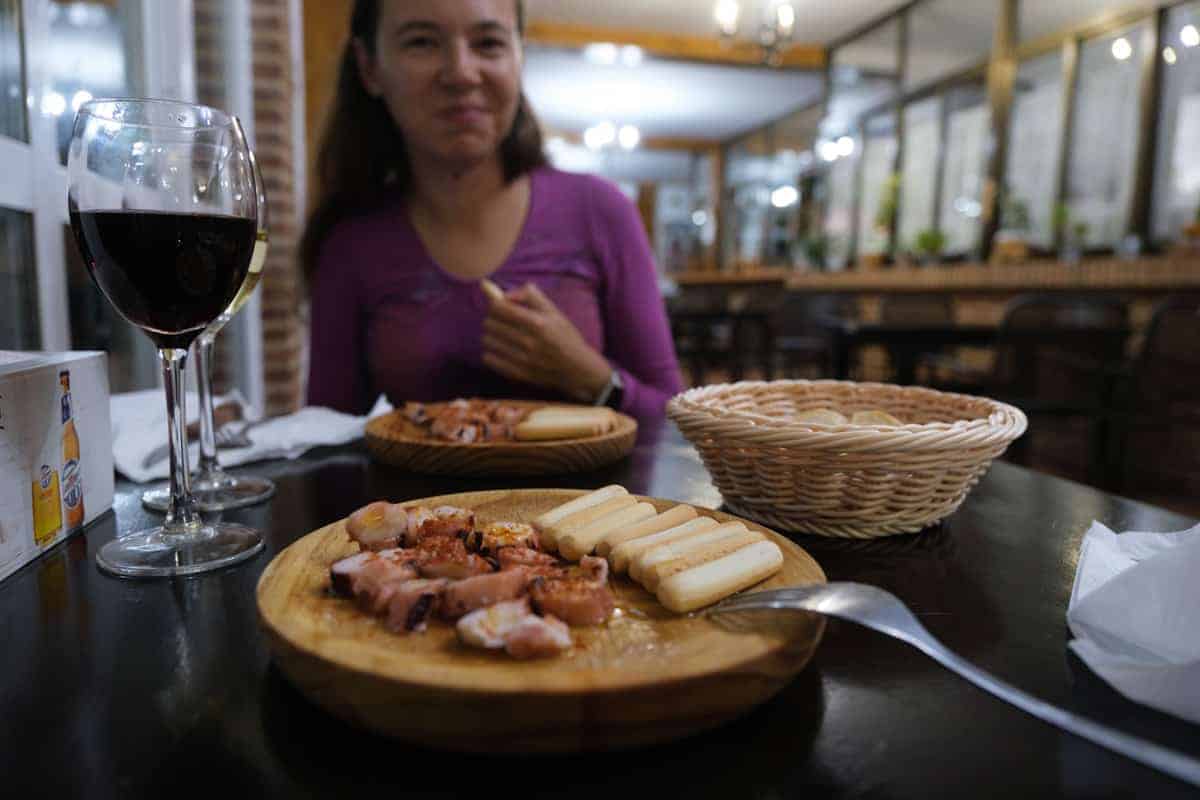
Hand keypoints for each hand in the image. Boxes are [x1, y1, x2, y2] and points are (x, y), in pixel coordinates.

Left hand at [481, 283, 612, 402]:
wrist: (578, 369)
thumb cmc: (565, 336)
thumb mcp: (554, 312)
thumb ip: (530, 296)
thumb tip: (505, 294)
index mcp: (538, 323)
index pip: (499, 308)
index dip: (495, 305)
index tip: (500, 307)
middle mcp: (530, 341)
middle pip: (490, 323)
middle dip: (493, 319)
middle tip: (503, 322)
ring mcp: (523, 360)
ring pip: (488, 341)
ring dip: (491, 336)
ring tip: (502, 337)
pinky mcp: (519, 374)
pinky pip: (489, 360)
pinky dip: (491, 353)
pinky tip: (500, 351)